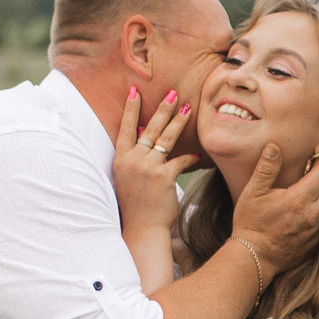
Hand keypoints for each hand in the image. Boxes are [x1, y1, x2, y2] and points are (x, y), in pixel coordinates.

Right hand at [113, 90, 197, 232]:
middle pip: (150, 128)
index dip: (130, 108)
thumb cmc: (136, 203)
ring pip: (167, 139)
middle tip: (173, 93)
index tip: (134, 90)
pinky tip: (197, 155)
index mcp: (122, 159)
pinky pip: (181, 161)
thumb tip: (142, 132)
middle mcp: (133, 160)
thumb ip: (134, 155)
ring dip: (179, 122)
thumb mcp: (127, 176)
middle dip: (163, 108)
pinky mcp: (164, 177)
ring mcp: (148, 167)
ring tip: (189, 109)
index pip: (126, 127)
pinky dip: (189, 159)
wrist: (142, 227)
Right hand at [230, 144, 318, 273]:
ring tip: (318, 188)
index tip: (314, 160)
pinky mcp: (315, 242)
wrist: (254, 257)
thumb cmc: (250, 224)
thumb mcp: (253, 192)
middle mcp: (312, 215)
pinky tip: (312, 208)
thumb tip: (274, 147)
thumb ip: (266, 168)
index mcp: (299, 200)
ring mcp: (316, 230)